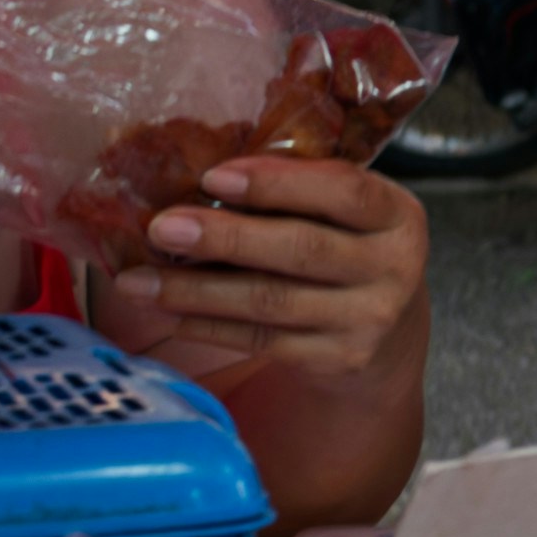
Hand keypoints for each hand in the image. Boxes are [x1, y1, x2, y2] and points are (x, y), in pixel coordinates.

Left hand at [100, 155, 427, 390]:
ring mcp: (370, 320)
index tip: (213, 177)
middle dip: (223, 238)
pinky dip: (209, 326)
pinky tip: (169, 313)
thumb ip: (298, 190)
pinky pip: (262, 340)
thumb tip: (198, 178)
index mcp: (397, 216)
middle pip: (300, 248)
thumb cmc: (347, 251)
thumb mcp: (344, 215)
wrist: (388, 338)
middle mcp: (394, 268)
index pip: (343, 191)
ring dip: (197, 290)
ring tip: (139, 281)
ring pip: (271, 301)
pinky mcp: (341, 359)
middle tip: (160, 228)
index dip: (276, 183)